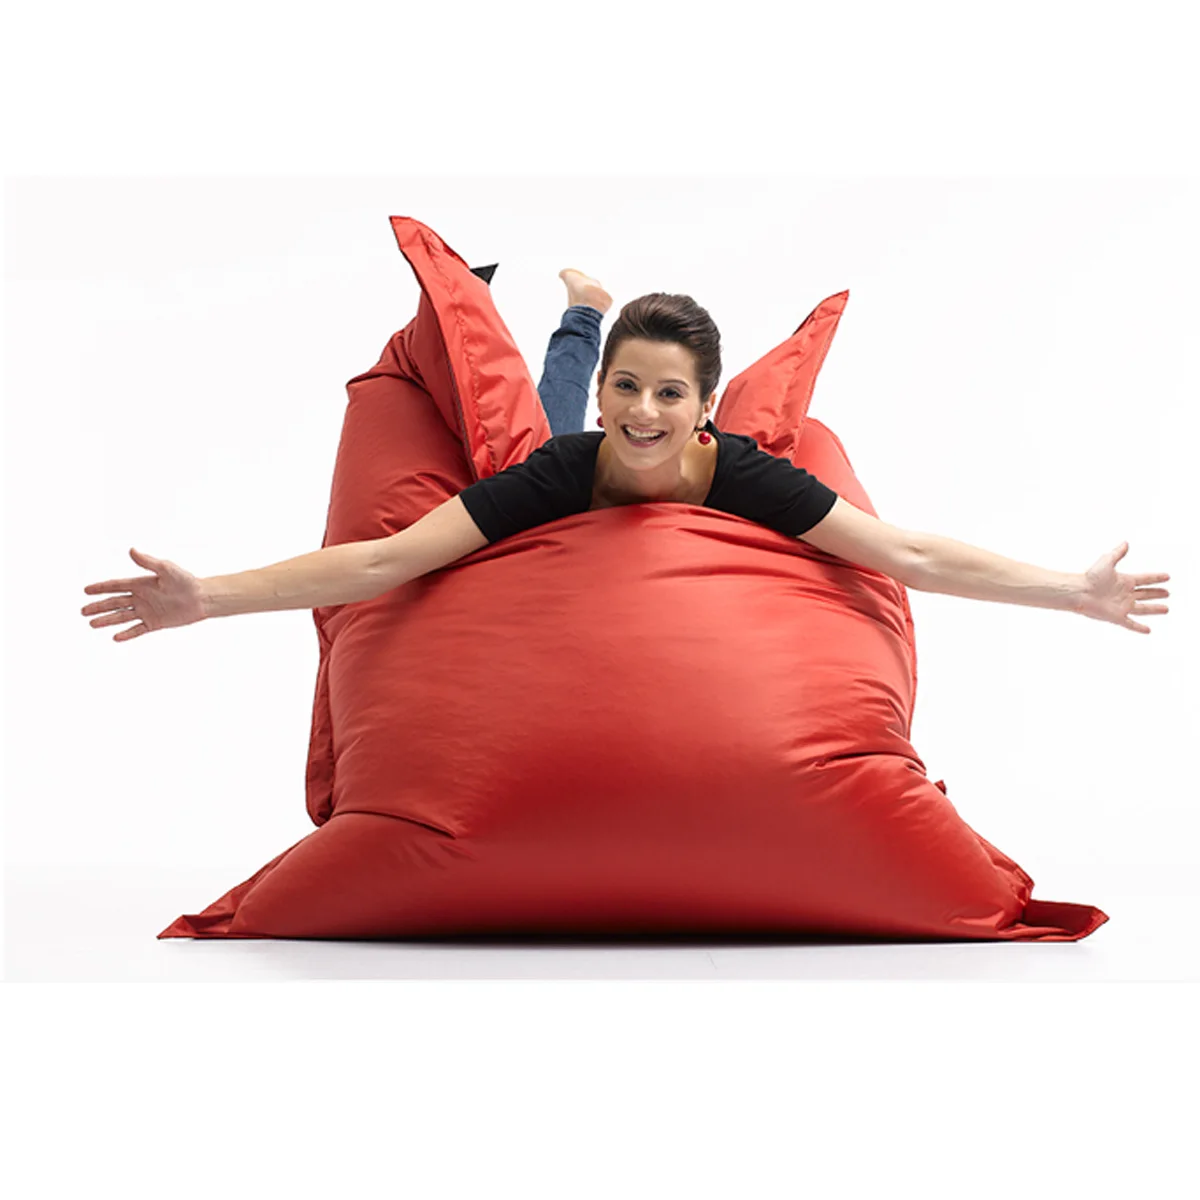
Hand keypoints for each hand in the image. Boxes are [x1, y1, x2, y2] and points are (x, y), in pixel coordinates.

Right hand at [81, 548, 207, 641]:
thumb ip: (147, 562)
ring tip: (92, 624)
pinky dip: (127, 633)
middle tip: (83, 611)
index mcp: (141, 584)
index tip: (86, 590)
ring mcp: (147, 611)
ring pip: (122, 616)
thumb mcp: (166, 568)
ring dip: (107, 620)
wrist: (202, 598)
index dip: (101, 588)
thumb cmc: (186, 581)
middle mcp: (141, 598)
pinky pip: (137, 629)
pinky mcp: (155, 623)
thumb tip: (131, 550)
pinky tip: (115, 637)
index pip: (116, 586)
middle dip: (99, 606)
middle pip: (115, 602)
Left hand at [1077, 542, 1169, 633]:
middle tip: (1167, 593)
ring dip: (1154, 609)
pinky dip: (1139, 628)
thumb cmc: (1091, 577)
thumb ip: (1117, 553)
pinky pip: (1131, 624)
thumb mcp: (1106, 561)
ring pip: (1143, 609)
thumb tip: (1125, 543)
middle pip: (1145, 594)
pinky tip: (1148, 630)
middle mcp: (1125, 594)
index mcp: (1125, 581)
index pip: (1145, 579)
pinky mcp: (1117, 617)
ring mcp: (1122, 606)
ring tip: (1166, 609)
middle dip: (1156, 593)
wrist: (1080, 592)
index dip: (1156, 578)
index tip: (1167, 576)